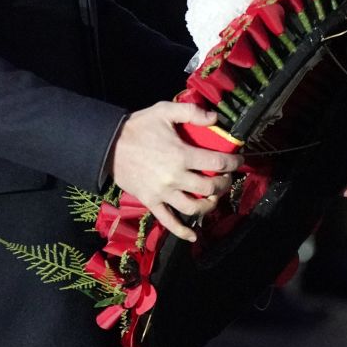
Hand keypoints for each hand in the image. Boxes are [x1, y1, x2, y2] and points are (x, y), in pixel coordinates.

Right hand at [108, 101, 242, 242]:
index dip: (233, 162)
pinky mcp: (151, 201)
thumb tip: (215, 118)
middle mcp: (175, 177)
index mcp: (181, 154)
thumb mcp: (164, 110)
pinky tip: (193, 236)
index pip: (217, 162)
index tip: (238, 160)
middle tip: (226, 177)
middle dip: (224, 183)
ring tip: (214, 197)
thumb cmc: (138, 127)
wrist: (108, 145)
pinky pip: (168, 221)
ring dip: (210, 205)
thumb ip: (191, 111)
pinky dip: (182, 231)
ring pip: (194, 207)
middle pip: (209, 186)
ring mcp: (163, 193)